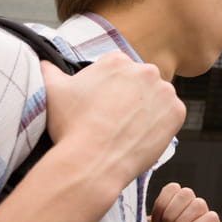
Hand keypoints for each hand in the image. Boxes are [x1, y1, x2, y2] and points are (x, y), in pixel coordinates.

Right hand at [40, 52, 184, 186]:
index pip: (117, 70)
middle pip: (140, 83)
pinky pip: (171, 116)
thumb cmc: (72, 127)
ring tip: (126, 130)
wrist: (93, 160)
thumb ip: (49, 70)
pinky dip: (161, 125)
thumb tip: (44, 63)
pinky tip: (141, 135)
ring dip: (147, 110)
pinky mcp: (177, 112)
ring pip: (157, 99)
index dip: (109, 89)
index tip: (102, 104)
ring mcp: (165, 91)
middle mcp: (146, 70)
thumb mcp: (52, 91)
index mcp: (118, 61)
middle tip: (114, 119)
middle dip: (130, 97)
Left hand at [149, 182, 221, 221]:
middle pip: (186, 192)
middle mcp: (189, 211)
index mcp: (173, 208)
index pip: (173, 188)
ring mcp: (203, 219)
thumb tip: (140, 199)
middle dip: (172, 214)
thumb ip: (147, 215)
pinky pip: (210, 217)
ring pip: (199, 204)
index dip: (163, 203)